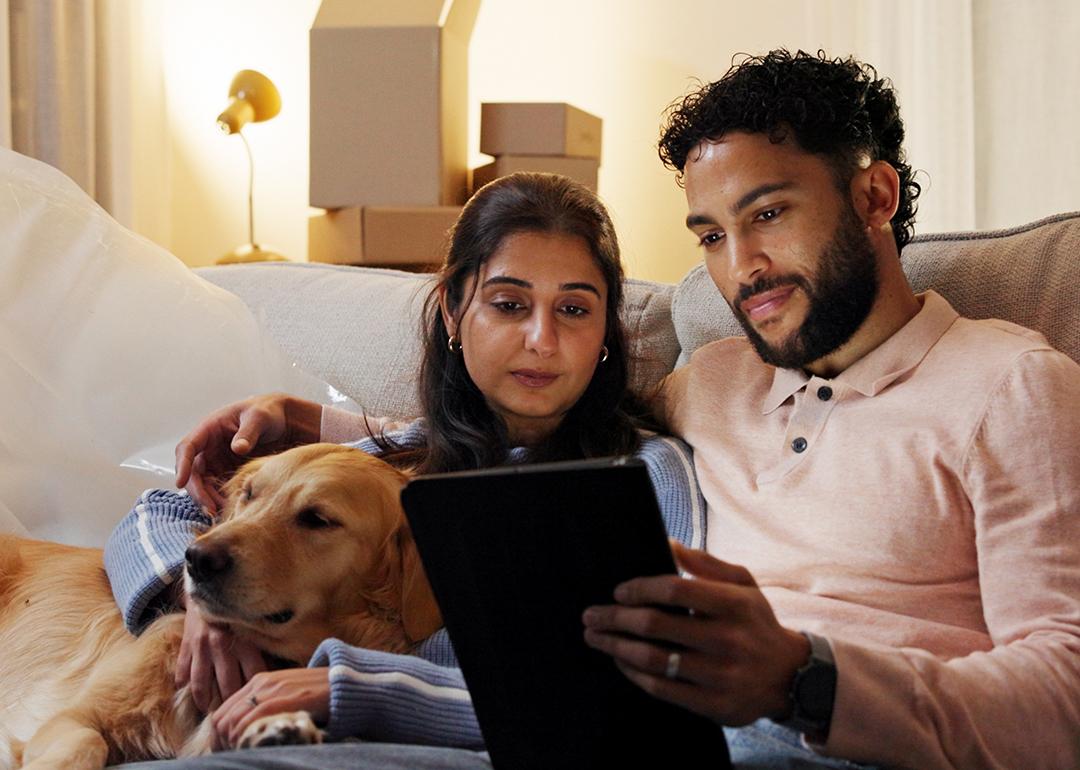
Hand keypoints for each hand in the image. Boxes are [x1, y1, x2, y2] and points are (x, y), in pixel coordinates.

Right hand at [174, 393, 321, 513]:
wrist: (281, 419)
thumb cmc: (267, 411)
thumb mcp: (259, 417)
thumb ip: (248, 432)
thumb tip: (238, 448)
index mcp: (209, 429)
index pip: (187, 447)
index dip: (182, 465)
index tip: (180, 483)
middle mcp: (208, 446)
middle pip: (193, 471)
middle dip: (198, 491)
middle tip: (209, 509)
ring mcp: (216, 460)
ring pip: (203, 483)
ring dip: (209, 499)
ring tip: (222, 513)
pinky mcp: (226, 471)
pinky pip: (218, 487)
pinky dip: (221, 498)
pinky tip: (231, 508)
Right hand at [175, 601, 266, 712]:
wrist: (209, 586)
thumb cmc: (238, 611)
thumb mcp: (254, 625)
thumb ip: (263, 647)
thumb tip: (277, 672)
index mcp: (245, 640)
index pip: (254, 674)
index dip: (256, 693)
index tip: (258, 706)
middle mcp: (223, 644)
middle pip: (228, 685)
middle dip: (231, 704)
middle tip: (234, 717)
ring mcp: (201, 647)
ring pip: (202, 686)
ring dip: (206, 703)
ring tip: (210, 712)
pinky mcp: (186, 646)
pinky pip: (183, 674)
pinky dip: (186, 687)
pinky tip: (191, 697)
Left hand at [211, 668, 330, 750]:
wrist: (345, 683)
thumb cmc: (317, 694)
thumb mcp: (285, 696)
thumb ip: (265, 706)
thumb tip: (244, 731)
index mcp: (257, 681)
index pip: (222, 713)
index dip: (219, 737)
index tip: (228, 752)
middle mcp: (260, 683)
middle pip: (222, 719)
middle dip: (222, 743)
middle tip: (233, 756)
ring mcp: (271, 689)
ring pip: (233, 721)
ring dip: (233, 743)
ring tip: (243, 753)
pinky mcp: (284, 697)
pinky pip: (252, 720)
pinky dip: (246, 737)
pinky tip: (254, 746)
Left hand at [582, 542, 809, 725]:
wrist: (790, 676)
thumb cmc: (756, 622)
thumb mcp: (743, 584)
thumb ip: (705, 564)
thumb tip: (667, 543)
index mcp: (735, 604)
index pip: (676, 590)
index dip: (641, 589)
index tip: (619, 591)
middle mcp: (729, 640)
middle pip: (657, 626)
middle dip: (615, 619)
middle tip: (591, 615)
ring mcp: (722, 675)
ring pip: (655, 660)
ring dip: (617, 647)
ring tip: (596, 638)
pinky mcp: (715, 705)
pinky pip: (663, 689)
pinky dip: (635, 673)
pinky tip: (621, 661)